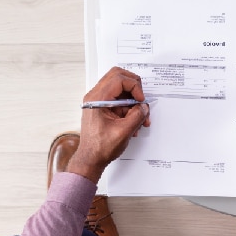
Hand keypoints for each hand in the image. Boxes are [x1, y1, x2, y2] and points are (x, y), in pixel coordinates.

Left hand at [67, 66, 152, 181]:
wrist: (91, 159)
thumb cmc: (100, 147)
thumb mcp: (124, 131)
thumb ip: (137, 116)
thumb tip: (144, 107)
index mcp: (97, 99)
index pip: (119, 79)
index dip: (134, 87)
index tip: (141, 100)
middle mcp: (96, 96)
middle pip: (118, 77)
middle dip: (134, 87)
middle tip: (141, 99)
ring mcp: (98, 101)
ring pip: (120, 89)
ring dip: (133, 101)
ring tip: (140, 117)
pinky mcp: (102, 108)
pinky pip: (118, 100)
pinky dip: (129, 108)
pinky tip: (134, 122)